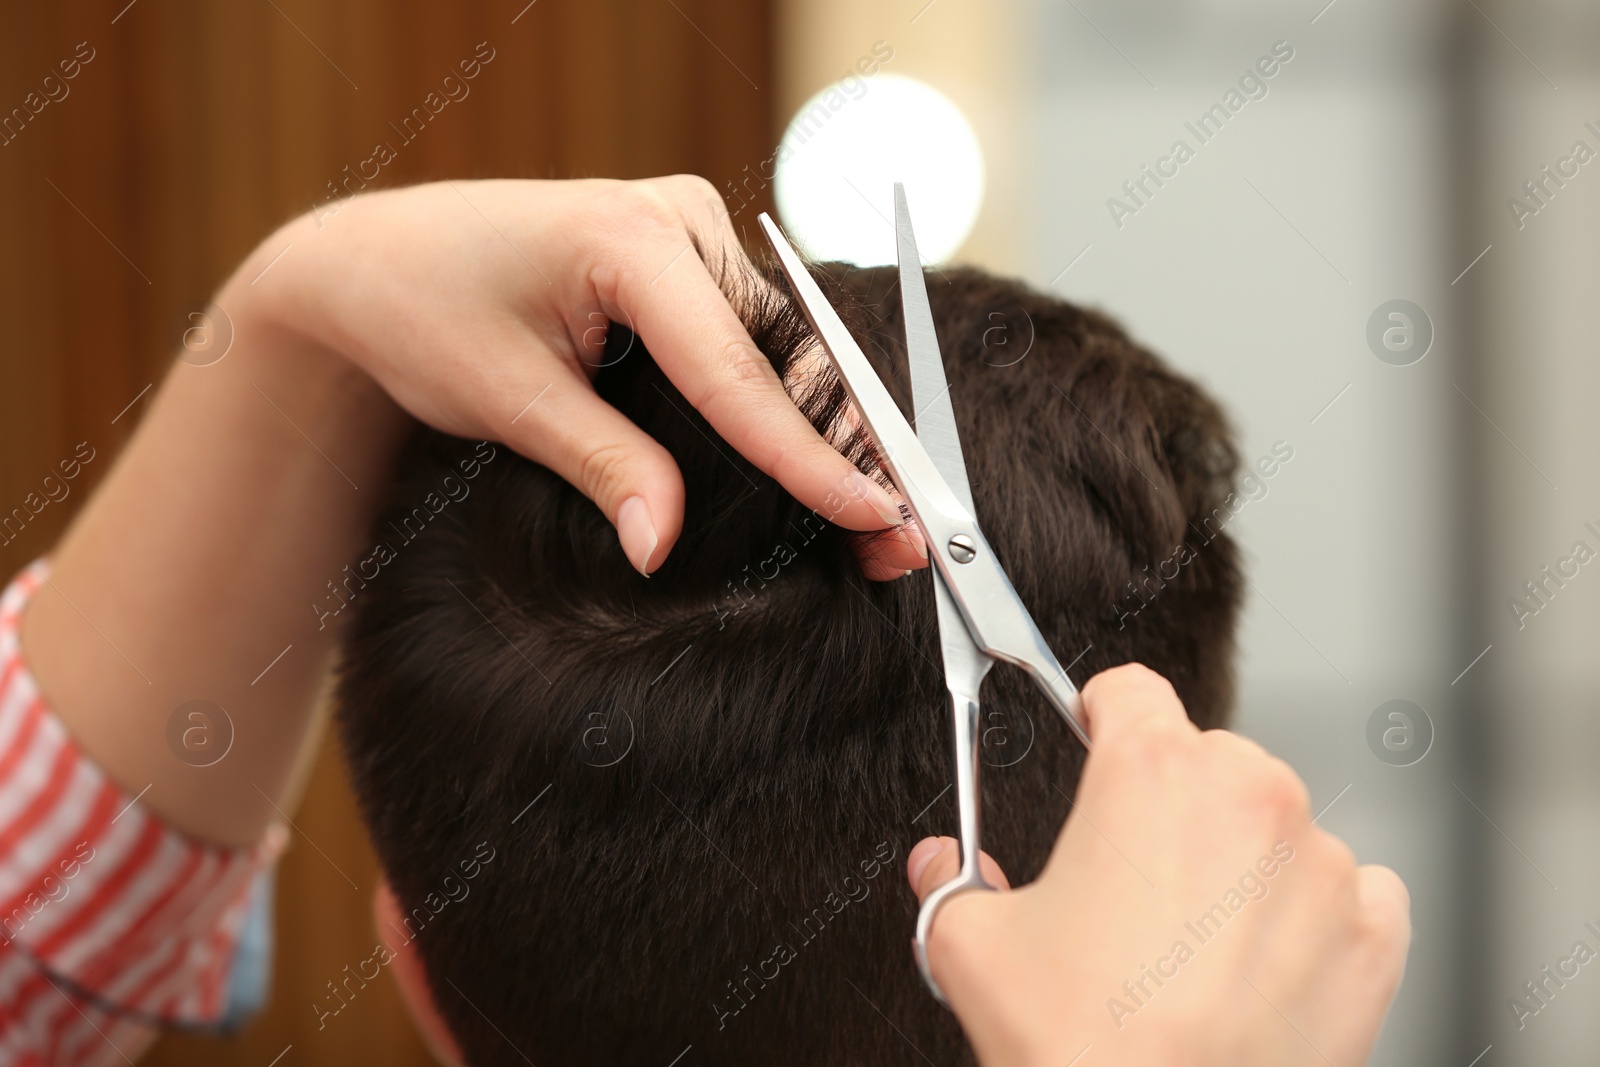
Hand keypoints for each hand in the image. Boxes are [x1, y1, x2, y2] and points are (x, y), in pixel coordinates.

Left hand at [227, 176, 926, 577]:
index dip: (806, 457)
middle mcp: (679, 218)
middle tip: (896, 539)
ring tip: (875, 519)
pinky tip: (821, 466)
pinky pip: (753, 339)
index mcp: (632, 236)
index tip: (871, 516)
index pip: (738, 370)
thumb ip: (602, 466)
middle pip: (784, 357)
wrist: (376, 261)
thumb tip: (664, 546)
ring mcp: (690, 232)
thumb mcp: (510, 401)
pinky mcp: (686, 260)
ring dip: (825, 433)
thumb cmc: (425, 310)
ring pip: (781, 349)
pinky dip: (783, 406)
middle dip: (840, 452)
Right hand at [907, 664, 1409, 1066]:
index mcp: (1151, 774)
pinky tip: (1258, 969)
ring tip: (1191, 946)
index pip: (1131, 690)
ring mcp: (1321, 865)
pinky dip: (1310, 918)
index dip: (1104, 718)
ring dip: (1241, 864)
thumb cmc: (1079, 1048)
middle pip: (1208, 760)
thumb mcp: (972, 949)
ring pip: (1277, 827)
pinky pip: (1349, 891)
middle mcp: (1249, 798)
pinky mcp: (1371, 933)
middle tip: (1131, 885)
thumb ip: (948, 881)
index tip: (1100, 745)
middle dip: (1172, 808)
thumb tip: (937, 866)